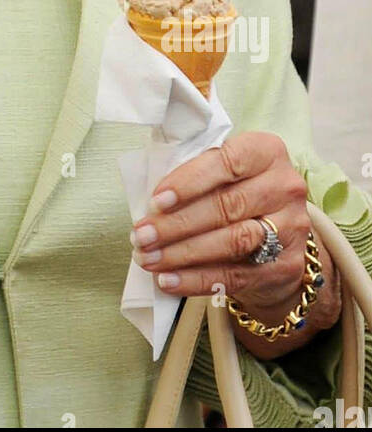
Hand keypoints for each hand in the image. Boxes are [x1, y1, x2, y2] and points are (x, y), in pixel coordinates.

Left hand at [130, 132, 341, 357]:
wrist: (280, 235)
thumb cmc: (236, 192)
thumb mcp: (221, 170)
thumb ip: (194, 172)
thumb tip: (149, 200)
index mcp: (266, 152)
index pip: (227, 162)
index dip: (189, 182)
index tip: (155, 201)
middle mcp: (284, 187)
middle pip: (226, 206)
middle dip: (176, 224)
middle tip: (141, 236)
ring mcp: (291, 228)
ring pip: (232, 242)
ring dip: (182, 253)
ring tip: (147, 258)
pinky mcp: (286, 266)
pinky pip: (235, 276)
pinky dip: (196, 279)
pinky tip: (167, 280)